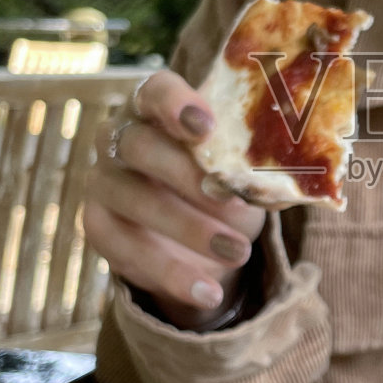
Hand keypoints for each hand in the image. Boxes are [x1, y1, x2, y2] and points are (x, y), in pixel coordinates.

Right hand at [83, 69, 266, 328]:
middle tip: (231, 197)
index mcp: (156, 107)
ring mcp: (104, 181)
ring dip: (188, 228)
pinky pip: (124, 248)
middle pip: (141, 145)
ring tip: (237, 252)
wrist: (196, 239)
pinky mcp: (98, 226)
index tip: (206, 127)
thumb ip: (256, 174)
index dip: (176, 104)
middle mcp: (120, 137)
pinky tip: (208, 291)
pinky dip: (171, 273)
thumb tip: (284, 190)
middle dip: (187, 174)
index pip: (155, 91)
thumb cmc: (222, 184)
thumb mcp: (244, 176)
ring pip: (133, 199)